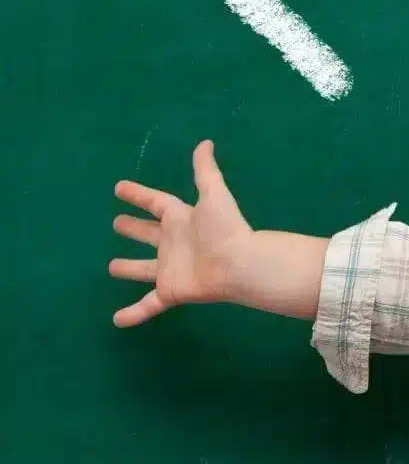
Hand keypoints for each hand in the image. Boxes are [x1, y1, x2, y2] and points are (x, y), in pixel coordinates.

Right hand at [109, 140, 253, 326]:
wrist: (241, 264)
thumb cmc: (227, 228)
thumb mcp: (214, 195)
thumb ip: (206, 171)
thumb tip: (205, 142)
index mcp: (181, 218)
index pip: (155, 203)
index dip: (138, 195)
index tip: (119, 188)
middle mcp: (173, 243)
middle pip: (149, 235)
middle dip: (134, 229)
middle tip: (116, 223)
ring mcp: (171, 268)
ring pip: (144, 269)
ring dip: (129, 269)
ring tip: (112, 266)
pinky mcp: (171, 291)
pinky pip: (148, 305)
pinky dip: (134, 313)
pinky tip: (118, 320)